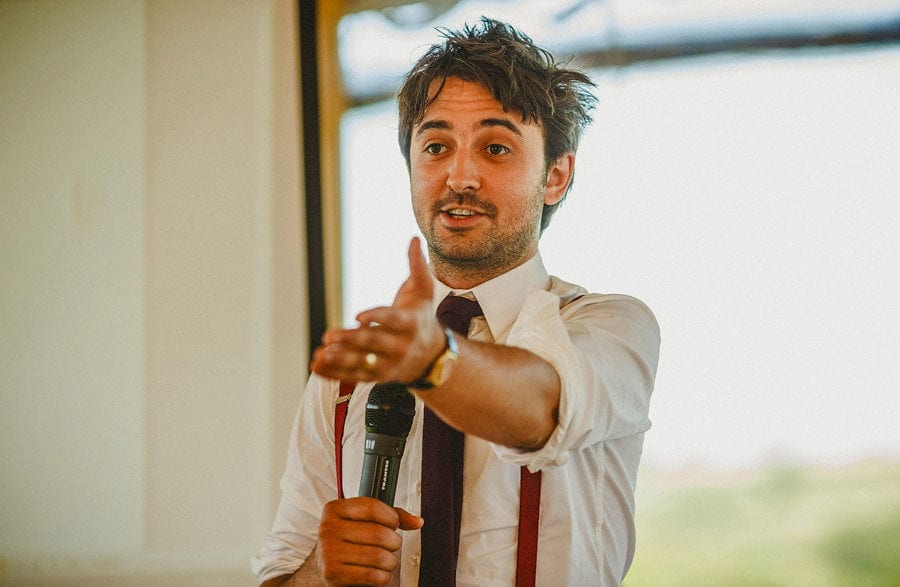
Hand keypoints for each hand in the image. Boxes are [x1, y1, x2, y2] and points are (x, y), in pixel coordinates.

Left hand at [311, 237, 444, 382]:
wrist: (431, 355)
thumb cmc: (421, 315)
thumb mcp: (423, 291)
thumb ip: (417, 266)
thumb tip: (415, 238)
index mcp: (410, 323)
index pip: (393, 320)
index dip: (377, 317)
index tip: (358, 316)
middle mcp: (401, 347)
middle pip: (375, 343)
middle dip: (352, 340)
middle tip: (329, 335)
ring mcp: (388, 365)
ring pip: (363, 364)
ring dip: (340, 360)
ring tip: (321, 353)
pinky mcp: (377, 376)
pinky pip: (354, 377)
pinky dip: (334, 374)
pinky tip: (316, 366)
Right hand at [316, 497, 423, 585]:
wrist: (323, 567)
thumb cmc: (347, 542)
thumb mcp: (363, 521)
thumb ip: (390, 516)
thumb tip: (417, 521)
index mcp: (335, 509)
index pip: (372, 507)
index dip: (391, 517)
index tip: (394, 524)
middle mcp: (328, 528)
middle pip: (378, 533)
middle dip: (394, 542)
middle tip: (392, 545)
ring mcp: (329, 552)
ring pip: (378, 556)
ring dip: (390, 561)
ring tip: (386, 560)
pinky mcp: (333, 574)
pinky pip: (372, 575)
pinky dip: (383, 577)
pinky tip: (379, 573)